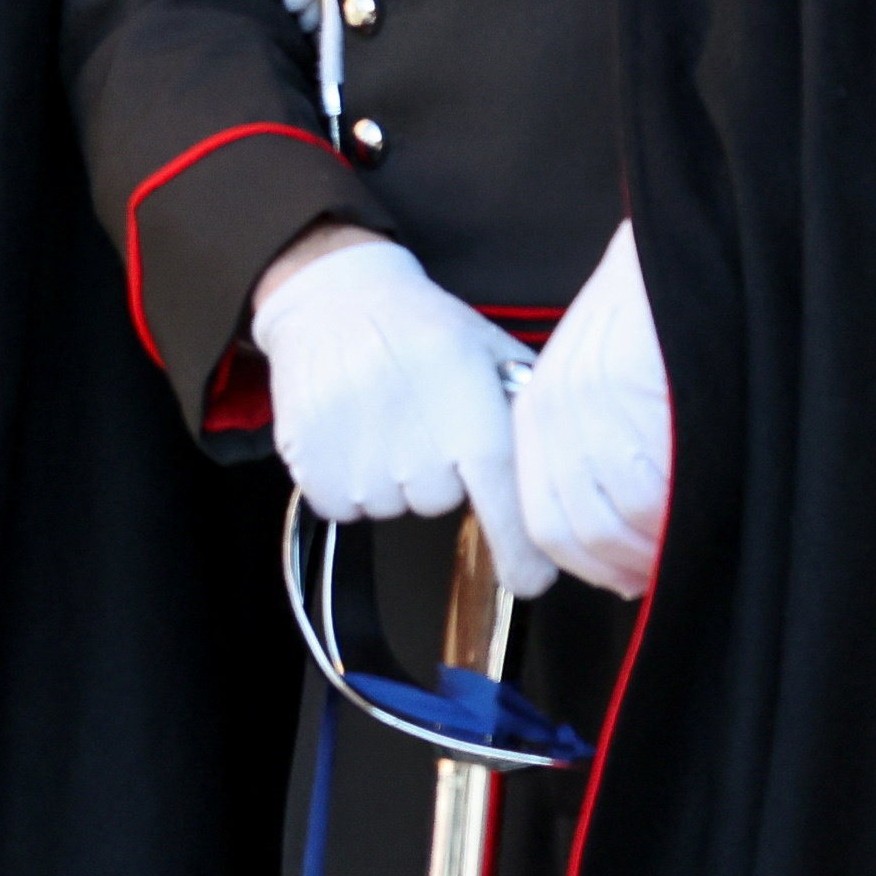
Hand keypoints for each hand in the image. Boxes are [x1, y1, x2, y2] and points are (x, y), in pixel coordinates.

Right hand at [246, 226, 549, 596]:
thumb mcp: (486, 348)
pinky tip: (346, 429)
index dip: (521, 552)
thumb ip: (525, 406)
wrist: (328, 294)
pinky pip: (341, 504)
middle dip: (434, 472)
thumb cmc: (417, 323)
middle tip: (418, 420)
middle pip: (438, 501)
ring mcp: (358, 456)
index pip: (505, 503)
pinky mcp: (309, 462)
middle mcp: (415, 442)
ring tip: (377, 416)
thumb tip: (565, 466)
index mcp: (468, 412)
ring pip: (388, 504)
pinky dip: (343, 480)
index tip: (531, 580)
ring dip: (387, 476)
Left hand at [515, 222, 670, 598]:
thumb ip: (604, 449)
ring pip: (618, 518)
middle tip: (678, 568)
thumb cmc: (664, 315)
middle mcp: (554, 408)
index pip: (545, 520)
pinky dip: (682, 517)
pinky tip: (712, 508)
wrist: (687, 240)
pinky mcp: (632, 392)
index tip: (636, 577)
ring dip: (661, 546)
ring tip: (701, 539)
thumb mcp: (609, 380)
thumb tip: (631, 538)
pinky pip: (653, 492)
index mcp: (541, 408)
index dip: (595, 562)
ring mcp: (589, 402)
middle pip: (580, 529)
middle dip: (633, 564)